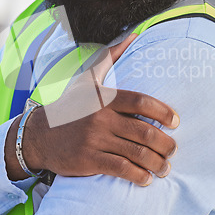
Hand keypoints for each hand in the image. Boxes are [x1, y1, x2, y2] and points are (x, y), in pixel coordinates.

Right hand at [4, 34, 179, 185]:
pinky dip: (138, 176)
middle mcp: (100, 118)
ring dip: (156, 163)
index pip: (141, 102)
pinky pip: (120, 169)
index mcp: (104, 98)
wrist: (38, 135)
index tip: (175, 122)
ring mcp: (94, 140)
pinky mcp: (88, 160)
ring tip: (165, 168)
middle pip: (144, 131)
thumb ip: (110, 57)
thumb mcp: (86, 79)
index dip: (163, 112)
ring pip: (136, 153)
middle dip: (165, 144)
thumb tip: (133, 36)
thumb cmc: (69, 106)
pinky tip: (145, 179)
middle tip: (173, 150)